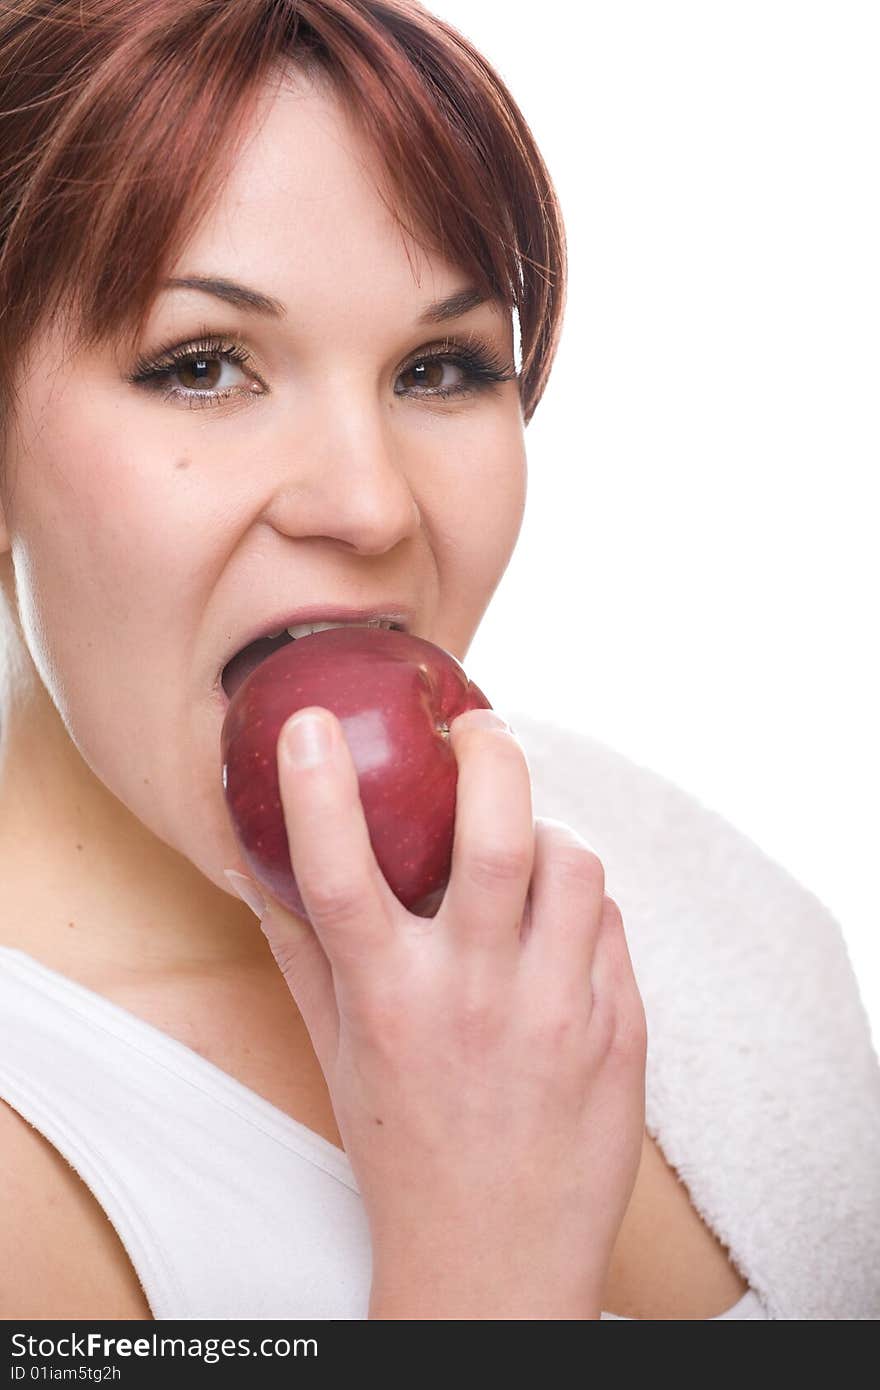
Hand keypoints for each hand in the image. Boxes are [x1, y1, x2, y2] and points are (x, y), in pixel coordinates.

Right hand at [252, 705, 646, 1319]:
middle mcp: (475, 1000)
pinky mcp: (621, 1031)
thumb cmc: (403, 1154)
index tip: (311, 723)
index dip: (317, 789)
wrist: (496, 1264)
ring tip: (525, 846)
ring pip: (573, 863)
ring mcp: (558, 1015)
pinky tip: (558, 929)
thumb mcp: (339, 1056)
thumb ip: (303, 957)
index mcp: (390, 1004)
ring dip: (546, 832)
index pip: (338, 877)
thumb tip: (257, 872)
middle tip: (476, 730)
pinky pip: (609, 921)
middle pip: (496, 837)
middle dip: (489, 754)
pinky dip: (581, 903)